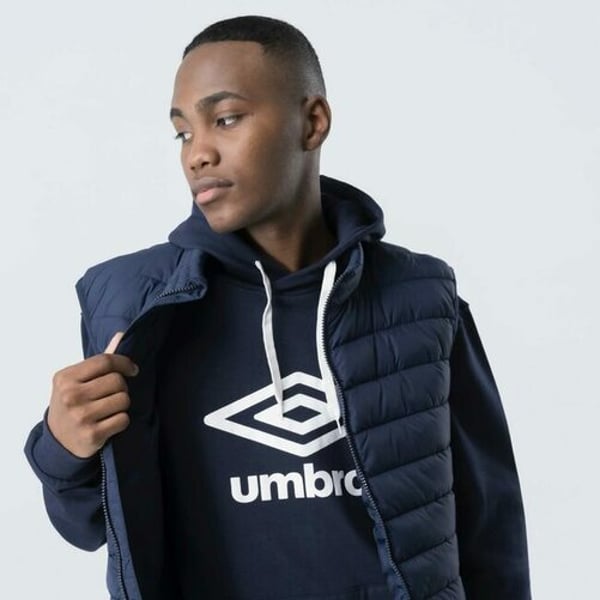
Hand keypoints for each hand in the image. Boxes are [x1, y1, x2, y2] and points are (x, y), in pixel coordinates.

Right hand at [47, 331, 138, 457]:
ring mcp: (80, 416)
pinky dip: (122, 420)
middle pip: (117, 381)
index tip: (132, 369)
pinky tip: (110, 422)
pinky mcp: (92, 435)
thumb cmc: (72, 403)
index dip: (124, 363)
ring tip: (110, 408)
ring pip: (123, 399)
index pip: (105, 361)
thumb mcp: (77, 380)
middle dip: (122, 387)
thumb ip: (100, 360)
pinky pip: (123, 419)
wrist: (59, 441)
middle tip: (114, 394)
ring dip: (123, 404)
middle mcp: (70, 396)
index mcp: (65, 378)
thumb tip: (122, 335)